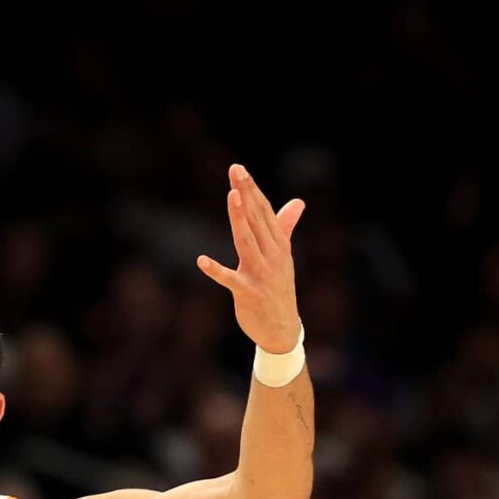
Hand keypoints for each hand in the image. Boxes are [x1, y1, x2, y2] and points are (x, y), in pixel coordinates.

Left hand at [196, 164, 304, 351]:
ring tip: (232, 197)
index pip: (264, 211)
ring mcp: (260, 274)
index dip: (252, 189)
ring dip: (240, 218)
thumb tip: (298, 202)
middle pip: (257, 219)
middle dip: (246, 193)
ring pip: (247, 241)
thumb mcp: (283, 256)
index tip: (239, 170)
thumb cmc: (279, 289)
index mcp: (278, 245)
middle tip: (235, 171)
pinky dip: (216, 271)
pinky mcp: (248, 293)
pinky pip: (230, 280)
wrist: (283, 329)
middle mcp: (272, 255)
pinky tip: (201, 260)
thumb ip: (285, 227)